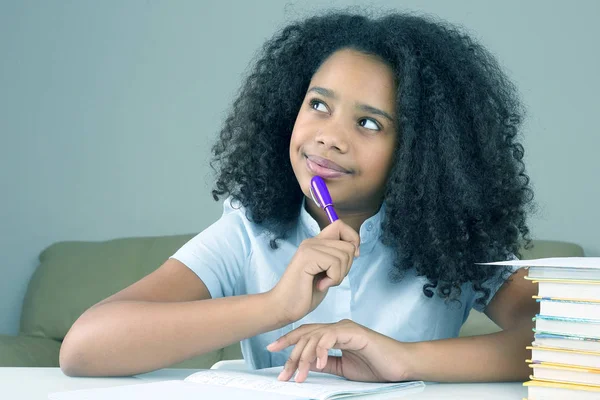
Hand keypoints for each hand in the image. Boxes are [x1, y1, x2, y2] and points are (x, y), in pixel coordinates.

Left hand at [266, 319, 406, 382]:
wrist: (400, 365)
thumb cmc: (377, 365)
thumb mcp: (344, 368)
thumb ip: (327, 363)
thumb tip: (308, 365)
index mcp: (334, 334)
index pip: (306, 334)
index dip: (288, 340)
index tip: (272, 349)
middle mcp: (337, 327)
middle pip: (306, 335)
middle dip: (291, 353)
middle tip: (284, 373)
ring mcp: (345, 328)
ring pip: (315, 336)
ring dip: (304, 356)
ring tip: (300, 374)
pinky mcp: (354, 332)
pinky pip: (331, 337)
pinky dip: (322, 349)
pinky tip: (319, 363)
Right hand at [269, 220, 359, 323]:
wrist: (284, 306)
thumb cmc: (305, 293)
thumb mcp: (327, 272)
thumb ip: (337, 258)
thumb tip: (355, 249)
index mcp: (316, 243)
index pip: (340, 225)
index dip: (352, 239)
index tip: (351, 257)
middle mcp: (312, 241)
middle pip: (348, 245)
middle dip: (346, 267)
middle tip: (330, 278)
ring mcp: (309, 248)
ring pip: (344, 255)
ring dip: (339, 275)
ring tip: (323, 282)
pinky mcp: (307, 257)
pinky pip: (335, 264)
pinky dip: (333, 279)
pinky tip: (320, 285)